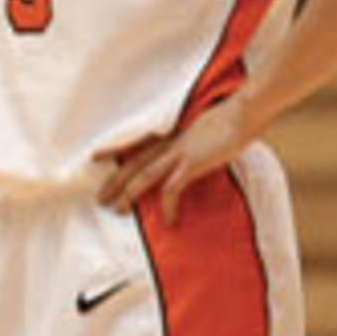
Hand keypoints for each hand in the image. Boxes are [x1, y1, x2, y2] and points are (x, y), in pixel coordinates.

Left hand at [95, 96, 252, 225]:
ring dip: (129, 193)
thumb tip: (192, 150)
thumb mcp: (202, 129)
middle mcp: (168, 141)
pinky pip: (172, 189)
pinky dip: (168, 206)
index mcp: (169, 132)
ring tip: (118, 210)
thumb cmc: (228, 118)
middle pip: (133, 162)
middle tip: (99, 198)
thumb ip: (191, 139)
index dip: (114, 149)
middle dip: (114, 181)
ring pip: (144, 175)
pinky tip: (170, 222)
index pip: (134, 141)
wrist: (241, 113)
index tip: (95, 157)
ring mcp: (178, 151)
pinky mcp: (191, 162)